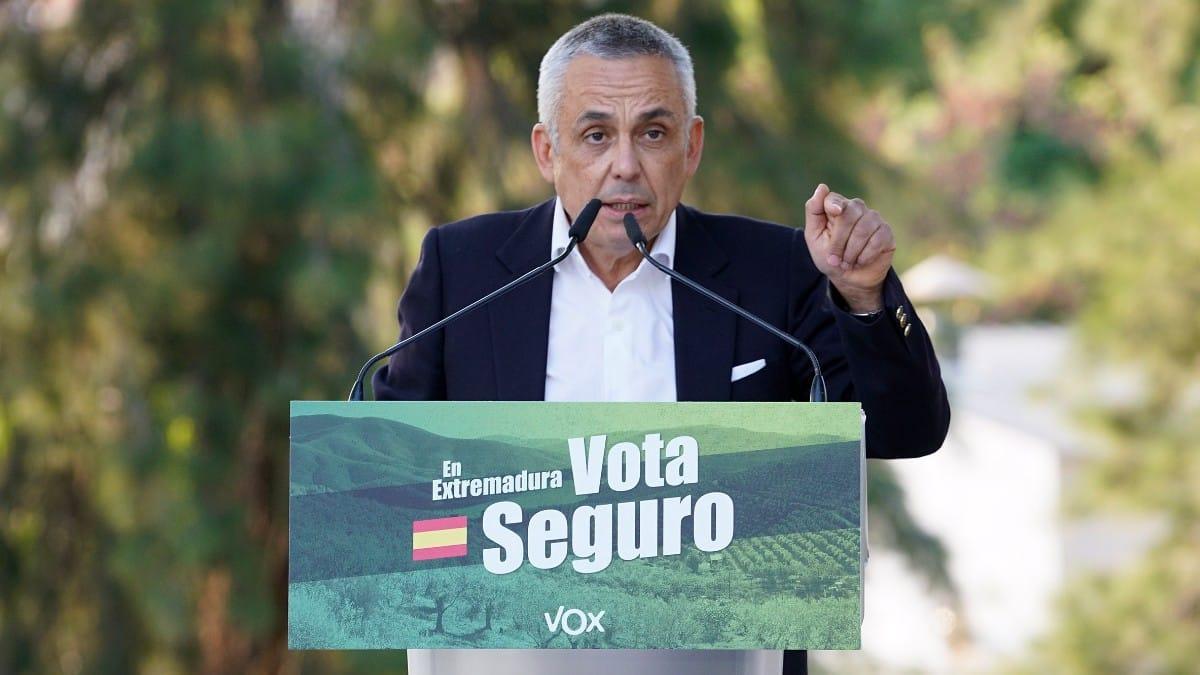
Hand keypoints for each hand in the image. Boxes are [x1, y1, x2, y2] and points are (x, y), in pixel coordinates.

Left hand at [804, 183, 895, 311]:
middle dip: (839, 241)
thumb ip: (814, 211)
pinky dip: (866, 254)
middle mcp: (856, 208)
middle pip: (849, 214)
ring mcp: (873, 219)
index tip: (836, 212)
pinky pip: (877, 239)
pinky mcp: (886, 232)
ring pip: (864, 228)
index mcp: (837, 208)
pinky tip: (861, 261)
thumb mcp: (814, 237)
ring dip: (852, 251)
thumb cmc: (829, 256)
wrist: (848, 279)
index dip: (834, 204)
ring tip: (847, 263)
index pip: (834, 199)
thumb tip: (822, 187)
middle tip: (834, 259)